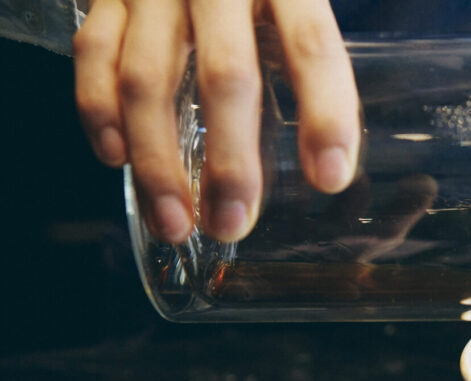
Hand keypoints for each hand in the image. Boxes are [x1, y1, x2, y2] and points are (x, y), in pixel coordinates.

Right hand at [73, 0, 360, 243]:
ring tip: (175, 223)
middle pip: (226, 74)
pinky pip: (94, 53)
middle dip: (230, 161)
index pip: (312, 45)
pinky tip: (117, 159)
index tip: (330, 177)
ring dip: (158, 161)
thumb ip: (307, 63)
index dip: (326, 113)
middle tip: (232, 223)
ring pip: (148, 78)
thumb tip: (328, 164)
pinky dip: (99, 110)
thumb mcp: (294, 4)